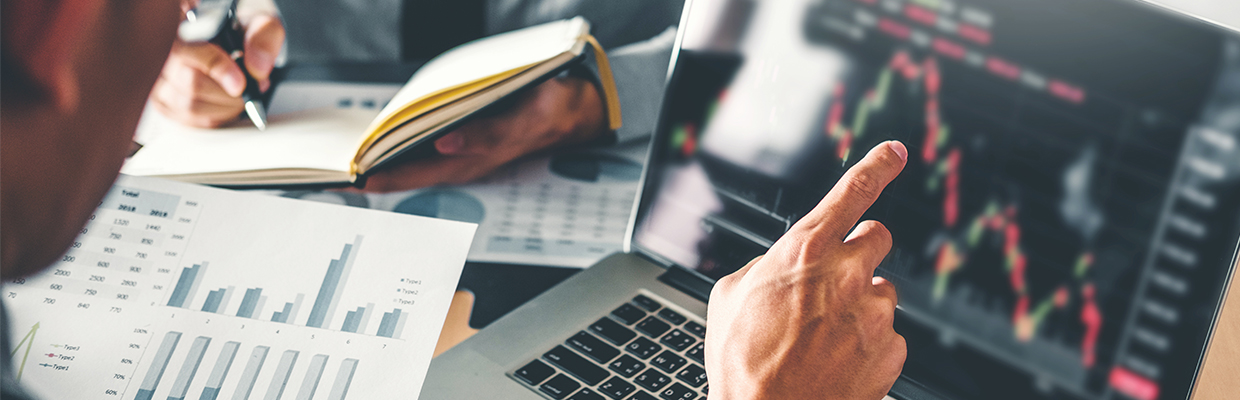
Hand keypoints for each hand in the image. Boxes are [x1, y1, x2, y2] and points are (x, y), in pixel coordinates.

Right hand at [150, 9, 283, 127]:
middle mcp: (163, 51)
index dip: (217, 69)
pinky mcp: (163, 101)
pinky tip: (225, 103)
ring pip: (190, 105)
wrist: (233, 42)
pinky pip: (189, 119)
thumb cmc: (240, 32)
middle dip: (229, 93)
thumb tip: (257, 69)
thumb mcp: (259, 24)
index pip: (188, 50)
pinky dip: (214, 116)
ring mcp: (160, 79)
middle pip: (191, 84)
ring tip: (240, 96)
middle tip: (251, 89)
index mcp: (183, 26)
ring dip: (225, 107)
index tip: (240, 84)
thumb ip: (263, 39)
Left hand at [360, 76, 607, 191]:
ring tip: (345, 152)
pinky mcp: (463, 137)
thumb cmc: (551, 111)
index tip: (343, 175)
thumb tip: (445, 145)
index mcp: (470, 161)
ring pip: (408, 159)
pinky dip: (399, 141)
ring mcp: (460, 151)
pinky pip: (421, 144)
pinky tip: (381, 135)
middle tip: (329, 167)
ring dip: (379, 157)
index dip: (375, 177)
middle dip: (366, 169)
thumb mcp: (526, 118)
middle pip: (401, 171)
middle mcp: (459, 160)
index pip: (409, 175)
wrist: (577, 108)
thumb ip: (487, 134)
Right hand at [706, 141, 909, 399]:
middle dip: (859, 252)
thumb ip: (763, 267)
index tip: (895, 152)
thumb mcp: (729, 297)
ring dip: (860, 303)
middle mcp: (847, 275)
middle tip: (833, 280)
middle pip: (878, 237)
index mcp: (805, 250)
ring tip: (824, 336)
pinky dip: (867, 344)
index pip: (854, 191)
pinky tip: (837, 361)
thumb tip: (776, 266)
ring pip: (882, 291)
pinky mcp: (892, 350)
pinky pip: (888, 335)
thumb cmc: (741, 363)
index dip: (879, 165)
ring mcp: (874, 314)